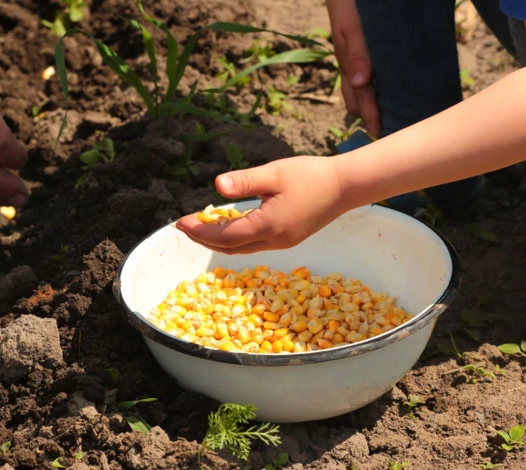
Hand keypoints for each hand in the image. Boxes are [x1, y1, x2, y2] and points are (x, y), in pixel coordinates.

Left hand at [176, 157, 346, 253]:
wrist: (345, 186)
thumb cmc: (311, 175)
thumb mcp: (274, 173)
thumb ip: (244, 181)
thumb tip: (216, 186)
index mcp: (268, 226)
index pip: (224, 237)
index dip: (199, 232)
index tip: (180, 222)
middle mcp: (274, 241)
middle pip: (230, 248)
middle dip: (203, 238)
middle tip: (183, 226)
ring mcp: (282, 243)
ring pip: (242, 248)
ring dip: (219, 239)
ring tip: (199, 225)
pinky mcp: (288, 239)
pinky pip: (254, 243)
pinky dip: (235, 237)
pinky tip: (227, 224)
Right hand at [326, 0, 380, 136]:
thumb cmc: (350, 5)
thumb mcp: (354, 27)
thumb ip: (358, 52)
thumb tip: (361, 83)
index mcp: (349, 63)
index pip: (360, 97)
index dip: (370, 115)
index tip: (380, 133)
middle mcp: (351, 64)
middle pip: (357, 99)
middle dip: (369, 115)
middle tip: (386, 132)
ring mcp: (356, 58)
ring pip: (361, 89)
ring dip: (372, 104)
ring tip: (388, 117)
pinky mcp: (364, 50)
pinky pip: (368, 75)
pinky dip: (377, 88)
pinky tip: (389, 90)